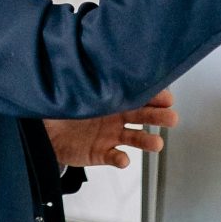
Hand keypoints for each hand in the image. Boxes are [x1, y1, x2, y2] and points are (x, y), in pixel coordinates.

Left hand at [46, 93, 176, 171]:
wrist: (48, 132)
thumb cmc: (62, 108)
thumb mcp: (72, 90)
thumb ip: (82, 80)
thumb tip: (81, 62)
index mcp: (113, 100)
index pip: (138, 96)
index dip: (154, 96)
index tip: (167, 97)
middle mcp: (117, 118)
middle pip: (143, 117)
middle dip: (159, 117)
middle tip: (172, 118)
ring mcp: (111, 136)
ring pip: (134, 138)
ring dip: (147, 141)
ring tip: (157, 144)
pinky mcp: (102, 153)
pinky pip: (114, 157)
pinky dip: (119, 159)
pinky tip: (123, 159)